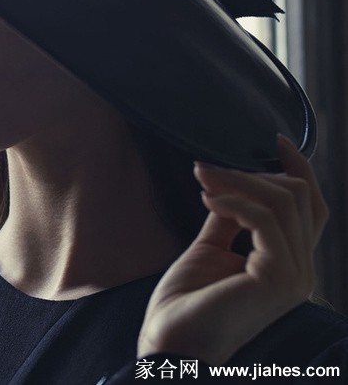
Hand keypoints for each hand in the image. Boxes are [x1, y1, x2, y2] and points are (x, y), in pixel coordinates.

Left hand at [137, 135, 328, 364]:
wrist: (171, 342)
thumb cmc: (189, 300)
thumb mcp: (213, 245)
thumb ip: (229, 215)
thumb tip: (231, 180)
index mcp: (289, 262)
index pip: (311, 207)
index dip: (299, 170)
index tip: (274, 140)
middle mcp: (301, 269)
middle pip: (298, 197)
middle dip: (251, 171)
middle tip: (208, 166)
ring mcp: (293, 276)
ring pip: (282, 202)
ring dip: (237, 180)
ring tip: (203, 177)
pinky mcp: (276, 278)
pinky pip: (264, 219)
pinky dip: (234, 199)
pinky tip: (207, 195)